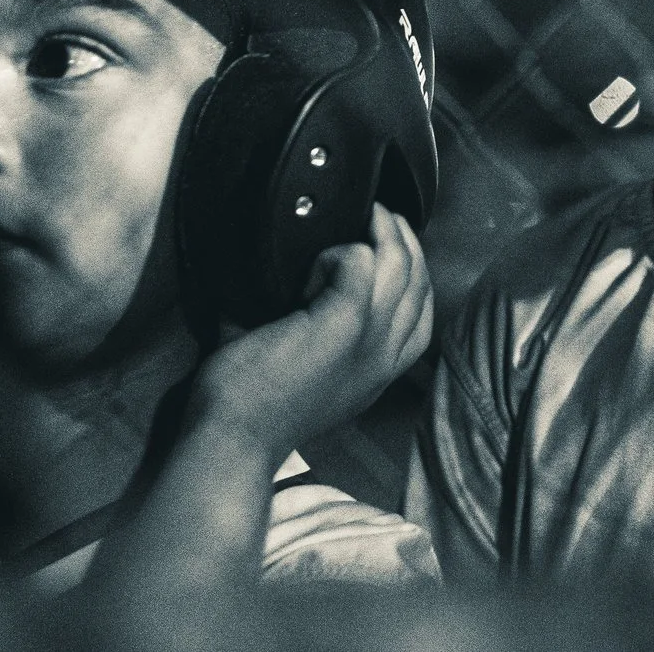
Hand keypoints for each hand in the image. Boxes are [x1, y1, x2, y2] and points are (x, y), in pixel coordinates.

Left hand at [187, 205, 431, 464]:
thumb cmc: (251, 406)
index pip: (422, 317)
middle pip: (419, 285)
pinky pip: (361, 262)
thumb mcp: (302, 374)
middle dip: (406, 243)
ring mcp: (368, 340)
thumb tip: (283, 280)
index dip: (413, 276)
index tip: (387, 251)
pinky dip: (340, 251)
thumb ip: (315, 331)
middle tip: (381, 217)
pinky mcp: (342, 323)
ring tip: (367, 214)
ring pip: (402, 268)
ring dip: (384, 234)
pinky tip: (315, 261)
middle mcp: (384, 359)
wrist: (231, 439)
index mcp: (378, 375)